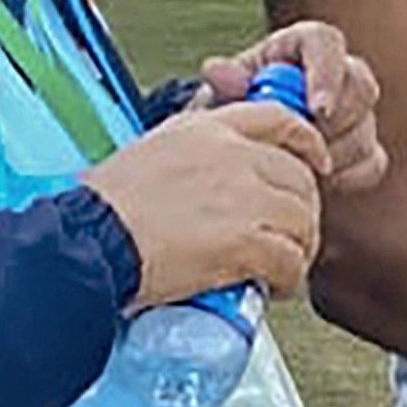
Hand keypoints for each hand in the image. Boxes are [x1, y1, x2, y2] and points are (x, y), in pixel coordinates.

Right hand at [82, 105, 331, 306]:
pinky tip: (273, 287)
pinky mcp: (244, 241)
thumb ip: (191, 153)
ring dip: (298, 249)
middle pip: (300, 177)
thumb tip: (213, 174)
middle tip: (288, 237)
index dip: (308, 143)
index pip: (280, 119)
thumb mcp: (151, 151)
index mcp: (208, 129)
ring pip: (303, 221)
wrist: (89, 241)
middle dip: (302, 211)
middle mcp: (232, 155)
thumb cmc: (105, 208)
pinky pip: (290, 260)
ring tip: (280, 268)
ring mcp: (242, 196)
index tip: (316, 163)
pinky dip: (288, 278)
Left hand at [199, 24, 390, 195]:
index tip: (317, 110)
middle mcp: (335, 74)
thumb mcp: (215, 100)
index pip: (325, 42)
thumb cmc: (226, 117)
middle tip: (307, 147)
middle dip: (338, 120)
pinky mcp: (364, 148)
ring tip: (295, 170)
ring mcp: (353, 113)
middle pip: (361, 85)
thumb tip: (218, 71)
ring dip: (334, 154)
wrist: (236, 156)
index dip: (327, 73)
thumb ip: (220, 85)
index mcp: (299, 48)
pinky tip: (314, 186)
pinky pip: (372, 162)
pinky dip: (346, 177)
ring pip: (366, 129)